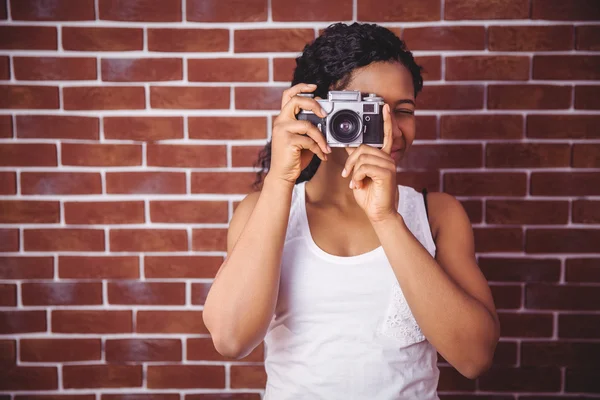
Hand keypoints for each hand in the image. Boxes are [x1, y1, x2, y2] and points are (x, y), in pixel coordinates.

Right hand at [267, 83, 330, 185]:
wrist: (283, 175)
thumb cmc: (294, 157)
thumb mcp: (303, 138)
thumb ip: (309, 126)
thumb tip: (324, 116)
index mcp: (283, 118)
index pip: (289, 95)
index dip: (301, 87)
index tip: (314, 87)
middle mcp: (280, 121)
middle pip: (296, 101)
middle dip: (314, 104)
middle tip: (324, 114)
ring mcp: (282, 131)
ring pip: (308, 125)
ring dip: (321, 137)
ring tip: (326, 147)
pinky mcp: (288, 141)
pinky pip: (309, 141)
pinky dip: (319, 149)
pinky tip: (322, 156)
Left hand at [342, 103, 398, 222]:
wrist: (378, 212)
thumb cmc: (370, 195)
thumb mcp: (359, 174)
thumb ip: (357, 160)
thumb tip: (349, 146)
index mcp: (383, 157)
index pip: (386, 135)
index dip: (385, 120)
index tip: (384, 107)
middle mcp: (388, 158)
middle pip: (363, 147)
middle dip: (350, 162)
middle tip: (348, 175)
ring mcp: (389, 164)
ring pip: (361, 158)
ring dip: (353, 172)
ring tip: (356, 183)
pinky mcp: (387, 172)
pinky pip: (364, 167)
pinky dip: (357, 176)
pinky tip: (360, 185)